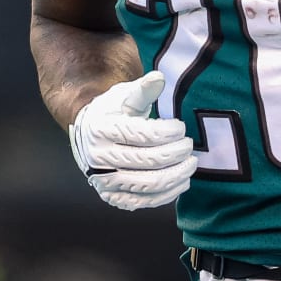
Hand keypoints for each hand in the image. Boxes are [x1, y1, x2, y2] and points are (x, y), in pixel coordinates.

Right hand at [69, 71, 195, 210]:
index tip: (180, 127)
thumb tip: (159, 78)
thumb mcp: (124, 96)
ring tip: (191, 163)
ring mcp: (105, 182)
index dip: (169, 132)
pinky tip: (181, 181)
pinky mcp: (114, 198)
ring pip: (151, 184)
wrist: (90, 136)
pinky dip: (169, 194)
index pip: (144, 134)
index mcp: (100, 130)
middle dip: (177, 153)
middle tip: (189, 145)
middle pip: (150, 160)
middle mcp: (99, 159)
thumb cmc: (112, 113)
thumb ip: (143, 89)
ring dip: (178, 174)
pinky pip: (146, 202)